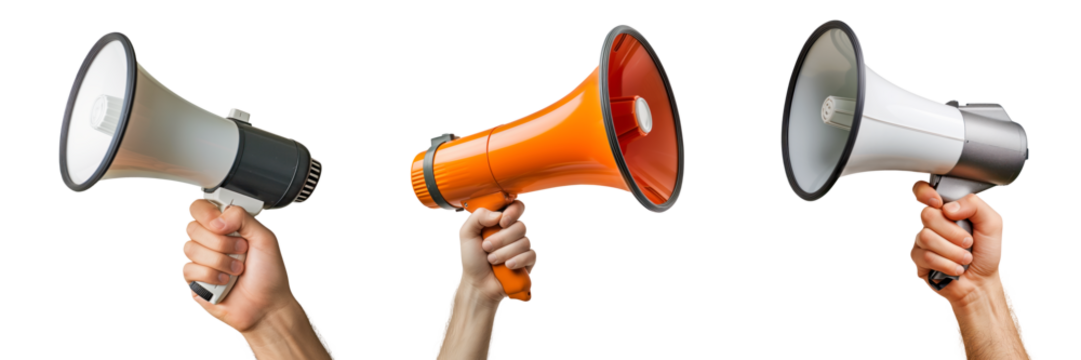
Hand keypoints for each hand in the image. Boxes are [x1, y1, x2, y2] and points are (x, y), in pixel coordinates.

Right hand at [180, 198, 298, 333]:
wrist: (267, 306)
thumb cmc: (270, 274)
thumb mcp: (266, 238)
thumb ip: (243, 217)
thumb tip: (218, 218)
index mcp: (226, 226)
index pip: (199, 207)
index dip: (206, 213)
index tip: (222, 226)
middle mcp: (210, 241)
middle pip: (191, 227)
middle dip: (219, 242)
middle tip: (240, 250)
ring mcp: (200, 260)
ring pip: (188, 248)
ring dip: (218, 260)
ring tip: (236, 269)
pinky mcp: (194, 280)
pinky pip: (188, 270)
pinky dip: (210, 275)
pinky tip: (225, 281)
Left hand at [456, 198, 538, 303]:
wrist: (478, 284)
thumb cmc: (472, 259)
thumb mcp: (466, 234)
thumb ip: (477, 217)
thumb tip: (498, 214)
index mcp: (500, 220)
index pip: (516, 205)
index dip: (513, 211)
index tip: (502, 221)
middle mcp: (513, 231)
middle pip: (520, 225)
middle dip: (502, 238)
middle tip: (486, 247)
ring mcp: (522, 245)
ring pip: (525, 241)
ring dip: (505, 252)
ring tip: (492, 260)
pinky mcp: (529, 260)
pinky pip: (532, 254)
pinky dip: (518, 260)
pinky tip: (508, 265)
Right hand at [908, 180, 1005, 307]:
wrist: (982, 282)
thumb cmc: (986, 252)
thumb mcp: (993, 223)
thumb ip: (976, 204)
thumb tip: (948, 207)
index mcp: (947, 209)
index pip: (922, 190)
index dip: (924, 192)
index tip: (938, 203)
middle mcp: (932, 223)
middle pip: (926, 215)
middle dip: (952, 232)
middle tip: (968, 242)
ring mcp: (922, 241)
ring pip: (925, 237)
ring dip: (952, 251)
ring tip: (965, 258)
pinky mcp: (918, 259)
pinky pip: (925, 256)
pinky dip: (946, 264)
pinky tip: (955, 268)